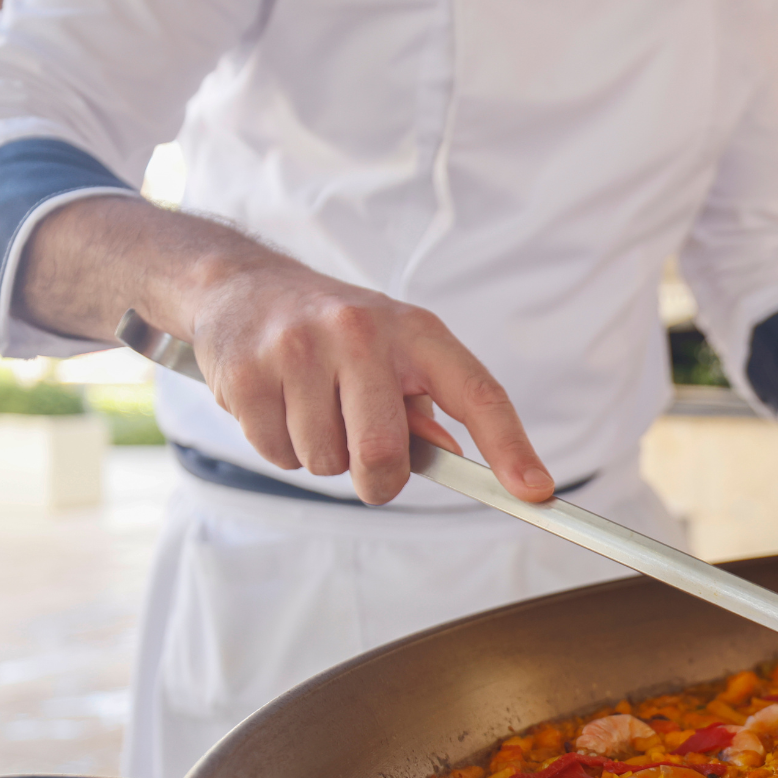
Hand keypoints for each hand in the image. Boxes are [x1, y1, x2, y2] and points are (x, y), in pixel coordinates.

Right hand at [16, 197, 553, 505]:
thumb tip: (451, 457)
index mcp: (414, 330)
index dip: (510, 446)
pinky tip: (277, 403)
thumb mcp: (394, 355)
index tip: (535, 492)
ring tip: (310, 406)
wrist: (242, 285)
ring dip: (322, 455)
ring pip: (325, 461)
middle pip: (383, 454)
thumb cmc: (337, 334)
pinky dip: (280, 447)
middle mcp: (359, 332)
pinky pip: (277, 453)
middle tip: (366, 464)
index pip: (477, 392)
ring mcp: (298, 349)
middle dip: (378, 481)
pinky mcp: (245, 372)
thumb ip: (424, 410)